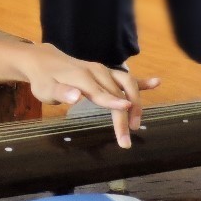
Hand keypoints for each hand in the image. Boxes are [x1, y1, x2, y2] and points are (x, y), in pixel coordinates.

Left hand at [21, 44, 159, 147]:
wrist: (43, 60)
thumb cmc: (43, 79)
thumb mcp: (44, 88)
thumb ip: (60, 92)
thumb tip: (76, 96)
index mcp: (82, 77)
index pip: (101, 93)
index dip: (114, 103)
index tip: (127, 113)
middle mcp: (96, 72)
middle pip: (118, 93)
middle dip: (126, 115)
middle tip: (125, 140)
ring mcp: (104, 71)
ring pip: (127, 84)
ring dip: (136, 102)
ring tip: (136, 124)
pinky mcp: (107, 73)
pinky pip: (127, 77)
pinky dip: (142, 81)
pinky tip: (157, 83)